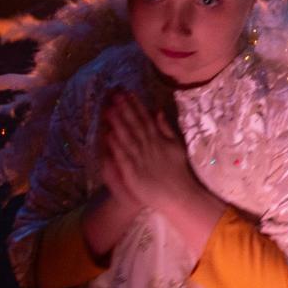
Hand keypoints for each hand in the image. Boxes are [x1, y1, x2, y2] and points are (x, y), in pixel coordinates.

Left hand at [100, 87, 202, 216]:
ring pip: (127, 137)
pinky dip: (116, 146)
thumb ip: (166, 127)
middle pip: (134, 124)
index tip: (126, 92)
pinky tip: (108, 134)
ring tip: (109, 108)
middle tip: (114, 93)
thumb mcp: (176, 145)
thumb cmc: (177, 171)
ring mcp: (140, 159)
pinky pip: (123, 157)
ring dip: (118, 122)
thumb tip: (157, 110)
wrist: (178, 195)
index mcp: (158, 138)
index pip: (144, 118)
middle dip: (124, 108)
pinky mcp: (133, 172)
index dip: (135, 105)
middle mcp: (149, 145)